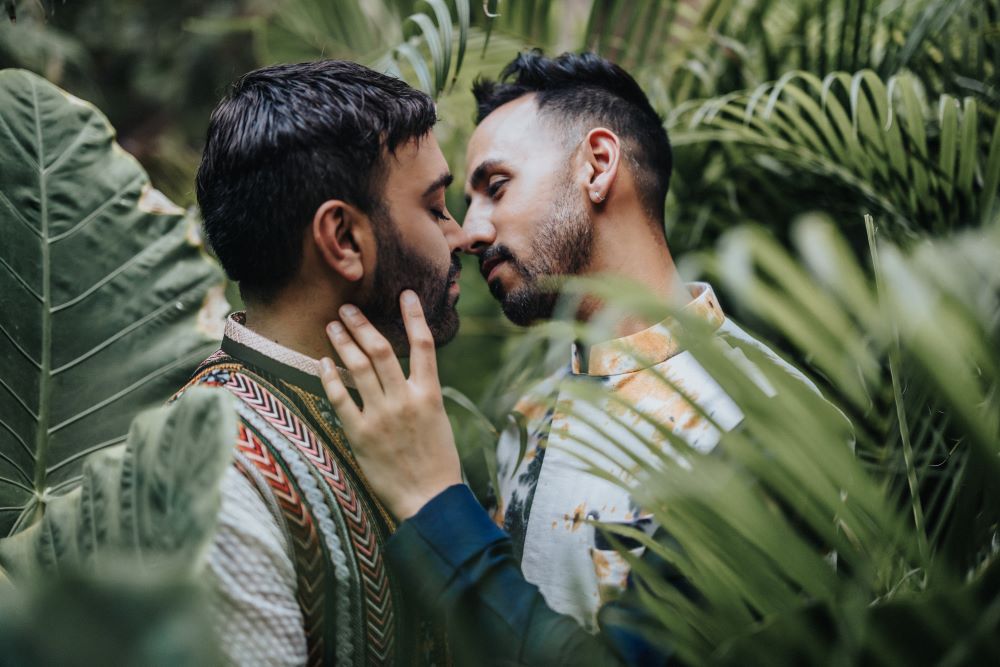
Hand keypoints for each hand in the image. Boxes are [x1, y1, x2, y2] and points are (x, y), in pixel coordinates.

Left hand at [319, 290, 461, 519]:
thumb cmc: (437, 462)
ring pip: (358, 368)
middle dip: (362, 325)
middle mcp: (404, 400)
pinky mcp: (360, 434)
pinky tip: (323, 363)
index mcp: (429, 394)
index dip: (413, 316)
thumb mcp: (438, 421)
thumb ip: (420, 394)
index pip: (423, 344)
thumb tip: (406, 373)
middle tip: (347, 308)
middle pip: (380, 350)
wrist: (429, 499)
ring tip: (332, 326)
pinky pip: (340, 398)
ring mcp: (381, 416)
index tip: (405, 294)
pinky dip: (330, 377)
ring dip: (343, 343)